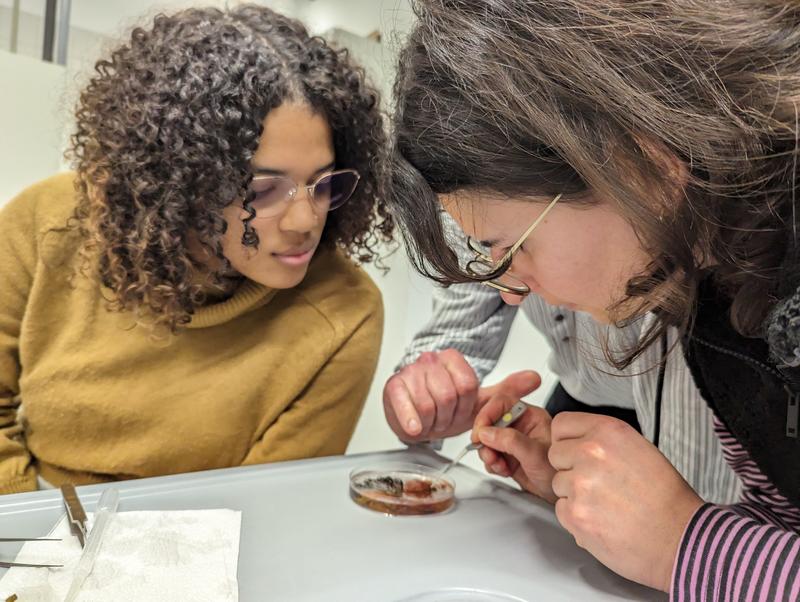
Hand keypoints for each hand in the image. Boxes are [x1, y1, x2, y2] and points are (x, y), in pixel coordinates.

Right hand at [383, 349, 538, 441]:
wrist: (415, 416)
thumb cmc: (445, 406)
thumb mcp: (478, 400)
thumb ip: (507, 391)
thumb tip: (535, 378)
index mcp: (452, 359)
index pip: (468, 383)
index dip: (467, 406)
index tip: (463, 412)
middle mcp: (430, 361)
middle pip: (448, 394)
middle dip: (450, 416)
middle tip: (446, 421)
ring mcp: (410, 373)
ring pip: (428, 403)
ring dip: (433, 422)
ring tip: (432, 422)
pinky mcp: (393, 388)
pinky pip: (405, 404)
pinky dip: (412, 420)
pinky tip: (417, 429)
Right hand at [474, 393, 556, 502]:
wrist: (560, 495)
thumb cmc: (558, 471)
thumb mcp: (535, 454)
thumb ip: (510, 441)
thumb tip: (486, 432)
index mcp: (530, 416)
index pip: (502, 403)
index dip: (487, 415)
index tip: (480, 432)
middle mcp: (519, 425)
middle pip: (489, 421)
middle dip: (485, 439)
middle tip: (489, 454)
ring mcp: (511, 441)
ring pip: (486, 439)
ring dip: (488, 454)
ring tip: (500, 465)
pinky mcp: (506, 455)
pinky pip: (488, 454)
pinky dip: (491, 464)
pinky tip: (504, 470)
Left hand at [547, 413, 703, 591]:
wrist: (682, 540)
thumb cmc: (666, 498)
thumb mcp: (640, 449)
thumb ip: (604, 441)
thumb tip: (576, 442)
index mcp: (608, 431)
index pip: (561, 424)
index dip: (567, 440)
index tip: (575, 452)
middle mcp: (590, 452)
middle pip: (555, 454)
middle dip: (570, 468)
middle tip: (598, 484)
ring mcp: (580, 484)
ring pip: (557, 484)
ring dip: (574, 494)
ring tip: (606, 505)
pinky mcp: (575, 514)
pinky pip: (560, 509)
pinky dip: (576, 517)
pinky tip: (602, 520)